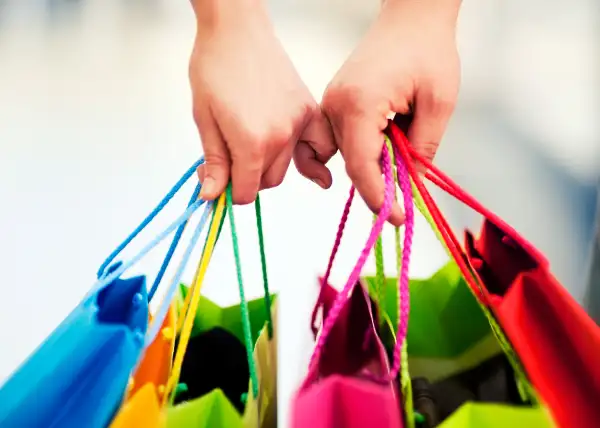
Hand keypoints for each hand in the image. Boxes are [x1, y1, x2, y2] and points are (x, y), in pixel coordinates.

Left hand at [190, 0, 334, 203]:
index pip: (247, 193)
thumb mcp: (205, 119)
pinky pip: (320, 145)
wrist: (237, 31)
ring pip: (287, 167)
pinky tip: (300, 154)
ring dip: (269, 166)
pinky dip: (312, 155)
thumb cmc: (214, 67)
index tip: (219, 179)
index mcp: (252, 142)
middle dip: (247, 178)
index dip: (229, 192)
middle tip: (230, 158)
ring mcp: (300, 123)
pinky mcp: (309, 110)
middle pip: (268, 182)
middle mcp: (281, 137)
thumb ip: (215, 161)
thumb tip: (213, 196)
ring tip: (253, 146)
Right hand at [321, 0, 460, 224]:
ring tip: (399, 165)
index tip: (396, 217)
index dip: (379, 197)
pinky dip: (362, 152)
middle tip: (403, 202)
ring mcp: (330, 103)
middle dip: (377, 185)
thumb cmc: (429, 51)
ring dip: (371, 167)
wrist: (411, 15)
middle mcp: (335, 105)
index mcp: (358, 104)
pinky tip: (384, 151)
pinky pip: (342, 139)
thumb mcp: (438, 104)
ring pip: (346, 154)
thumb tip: (407, 183)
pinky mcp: (335, 102)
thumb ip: (421, 148)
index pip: (362, 166)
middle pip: (351, 163)